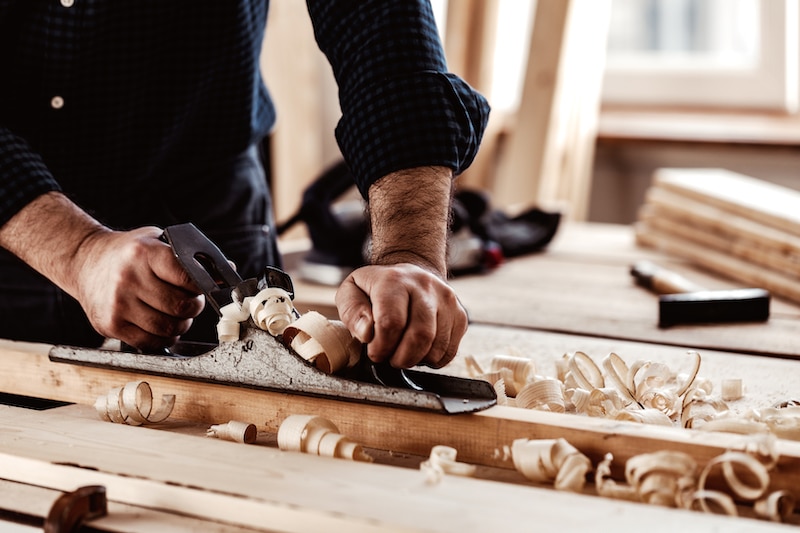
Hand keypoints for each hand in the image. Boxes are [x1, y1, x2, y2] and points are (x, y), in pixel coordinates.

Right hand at [74, 226, 204, 349]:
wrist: (84, 261)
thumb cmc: (129, 253)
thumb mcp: (157, 242)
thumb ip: (190, 257)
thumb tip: (229, 271)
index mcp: (145, 253)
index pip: (188, 277)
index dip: (201, 286)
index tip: (201, 287)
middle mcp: (129, 278)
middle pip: (180, 306)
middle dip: (193, 307)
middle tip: (190, 303)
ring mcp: (118, 304)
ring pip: (167, 327)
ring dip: (181, 325)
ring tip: (176, 315)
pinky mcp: (110, 324)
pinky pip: (149, 342)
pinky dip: (163, 338)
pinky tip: (162, 327)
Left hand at [335, 263, 467, 368]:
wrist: (411, 275)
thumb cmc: (377, 289)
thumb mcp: (352, 293)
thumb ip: (353, 314)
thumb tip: (367, 334)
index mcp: (395, 280)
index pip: (391, 322)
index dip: (381, 347)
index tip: (375, 353)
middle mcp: (425, 286)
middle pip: (420, 336)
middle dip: (401, 358)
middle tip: (391, 358)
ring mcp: (447, 300)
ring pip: (437, 347)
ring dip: (416, 360)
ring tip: (404, 352)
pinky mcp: (460, 315)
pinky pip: (449, 351)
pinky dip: (432, 360)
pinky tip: (420, 349)